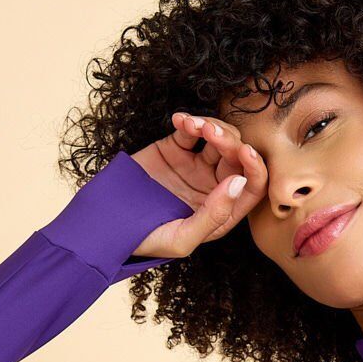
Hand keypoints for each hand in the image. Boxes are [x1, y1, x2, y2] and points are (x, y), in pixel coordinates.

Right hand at [126, 112, 268, 261]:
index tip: (245, 152)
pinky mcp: (176, 149)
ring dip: (212, 126)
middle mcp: (214, 187)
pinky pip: (191, 129)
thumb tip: (238, 182)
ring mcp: (196, 166)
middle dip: (230, 141)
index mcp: (223, 211)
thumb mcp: (181, 239)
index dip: (254, 168)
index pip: (252, 188)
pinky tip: (180, 120)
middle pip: (237, 157)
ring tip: (194, 125)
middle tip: (211, 134)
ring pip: (219, 139)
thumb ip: (213, 215)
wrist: (108, 223)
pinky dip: (189, 120)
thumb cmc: (147, 241)